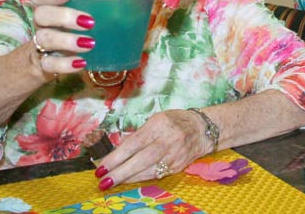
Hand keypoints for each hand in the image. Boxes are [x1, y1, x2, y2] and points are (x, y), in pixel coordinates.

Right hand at [29, 0, 95, 77]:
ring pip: (45, 38)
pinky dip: (65, 64)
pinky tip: (81, 63)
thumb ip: (95, 5)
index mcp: (48, 6)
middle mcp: (40, 23)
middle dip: (64, 16)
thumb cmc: (74, 29)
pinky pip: (49, 64)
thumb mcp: (82, 14)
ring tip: (90, 43)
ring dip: (67, 40)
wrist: (52, 59)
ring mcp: (39, 43)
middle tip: (89, 22)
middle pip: (41, 14)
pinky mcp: (43, 64)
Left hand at [95, 109, 211, 188]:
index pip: (134, 143)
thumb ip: (138, 134)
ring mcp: (174, 155)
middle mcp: (168, 140)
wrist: (202, 129)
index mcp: (159, 125)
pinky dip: (141, 178)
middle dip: (120, 172)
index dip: (117, 156)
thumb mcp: (155, 120)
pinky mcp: (178, 166)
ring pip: (149, 170)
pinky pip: (157, 175)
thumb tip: (118, 149)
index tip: (102, 167)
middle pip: (141, 159)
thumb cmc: (174, 121)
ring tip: (111, 183)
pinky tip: (129, 181)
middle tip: (103, 181)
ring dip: (128, 178)